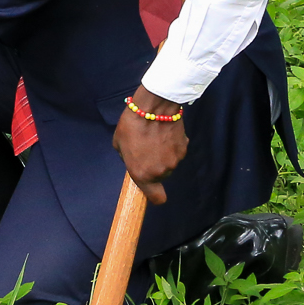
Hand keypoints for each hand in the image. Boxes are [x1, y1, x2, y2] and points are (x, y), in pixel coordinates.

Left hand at [113, 86, 187, 204]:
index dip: (155, 196)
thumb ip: (127, 158)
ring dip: (163, 155)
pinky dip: (172, 145)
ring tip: (155, 138)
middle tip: (146, 149)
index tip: (153, 191)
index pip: (156, 198)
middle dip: (154, 167)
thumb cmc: (131, 125)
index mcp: (142, 174)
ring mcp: (175, 161)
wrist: (153, 106)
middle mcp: (161, 171)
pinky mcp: (184, 148)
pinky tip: (164, 133)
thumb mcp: (119, 144)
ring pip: (169, 163)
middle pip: (161, 176)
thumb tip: (134, 159)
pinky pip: (176, 152)